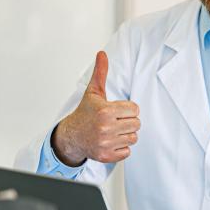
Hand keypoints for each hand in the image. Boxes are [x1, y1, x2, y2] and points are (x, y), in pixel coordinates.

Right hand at [52, 51, 140, 165]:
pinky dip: (121, 148)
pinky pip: (127, 152)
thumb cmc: (85, 113)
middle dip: (128, 122)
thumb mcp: (93, 92)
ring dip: (126, 135)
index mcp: (105, 111)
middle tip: (115, 121)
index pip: (135, 110)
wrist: (72, 136)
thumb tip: (102, 54)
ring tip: (114, 131)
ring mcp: (106, 143)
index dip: (128, 110)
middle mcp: (106, 128)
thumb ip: (100, 73)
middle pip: (136, 124)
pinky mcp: (106, 156)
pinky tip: (111, 142)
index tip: (118, 111)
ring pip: (133, 138)